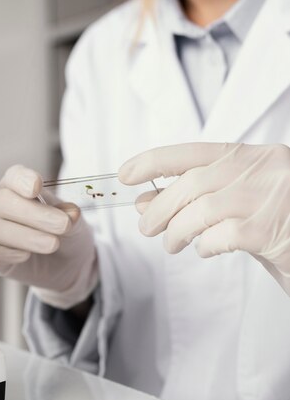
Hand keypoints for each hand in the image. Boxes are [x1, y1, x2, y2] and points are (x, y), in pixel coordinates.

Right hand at [0, 165, 97, 308]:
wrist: (65, 262)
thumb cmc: (64, 233)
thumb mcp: (73, 221)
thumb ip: (69, 215)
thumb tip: (71, 213)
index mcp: (19, 186)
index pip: (14, 176)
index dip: (22, 180)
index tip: (37, 186)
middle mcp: (1, 204)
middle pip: (2, 201)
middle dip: (32, 213)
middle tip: (61, 224)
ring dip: (26, 236)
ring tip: (53, 244)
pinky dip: (10, 253)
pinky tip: (27, 255)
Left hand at [119, 143, 289, 295]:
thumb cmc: (279, 222)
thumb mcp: (237, 202)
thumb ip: (196, 199)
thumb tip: (145, 202)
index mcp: (253, 156)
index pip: (193, 151)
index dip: (154, 160)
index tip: (126, 173)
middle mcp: (263, 169)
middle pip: (193, 182)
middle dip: (160, 206)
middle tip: (146, 225)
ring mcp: (270, 198)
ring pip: (202, 209)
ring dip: (176, 229)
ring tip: (171, 244)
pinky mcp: (273, 231)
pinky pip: (223, 235)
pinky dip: (204, 244)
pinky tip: (205, 249)